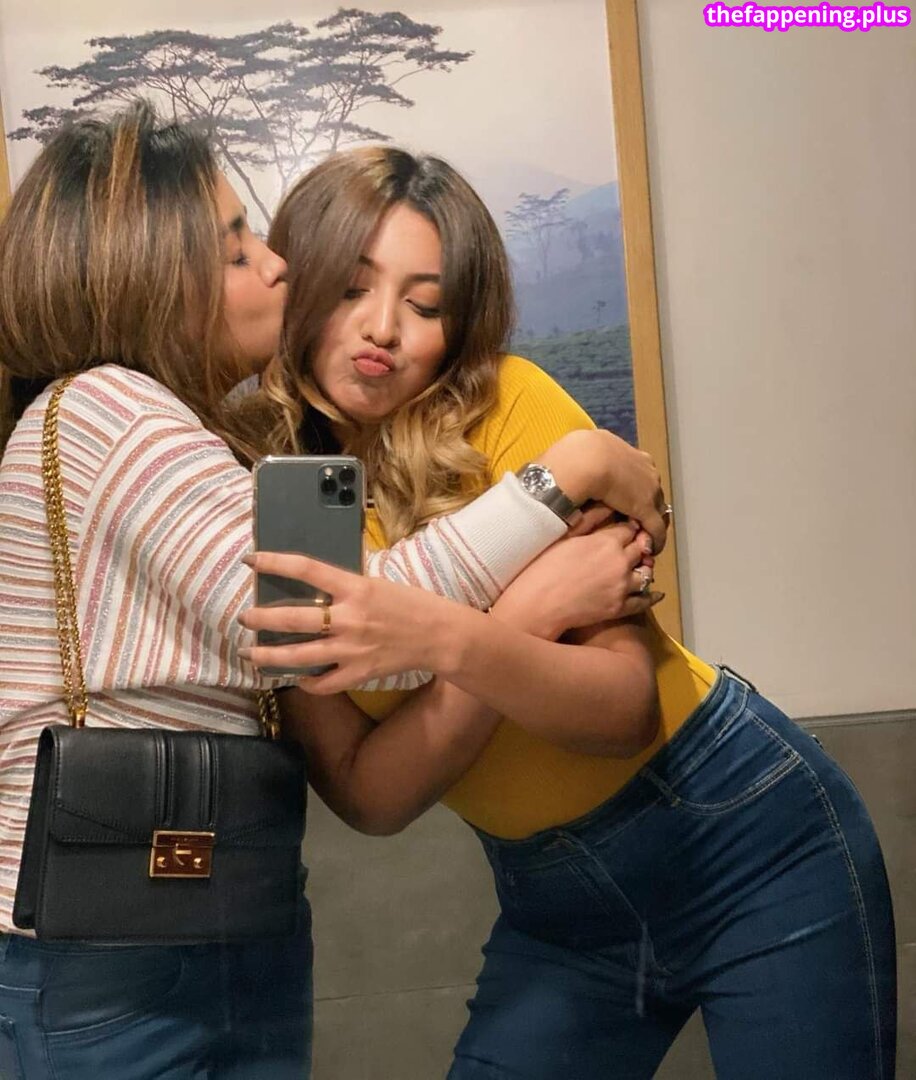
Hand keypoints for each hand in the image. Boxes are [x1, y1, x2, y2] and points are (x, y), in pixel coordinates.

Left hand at [238, 552, 452, 692]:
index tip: (252, 561)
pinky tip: (296, 677)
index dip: (275, 563)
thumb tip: (312, 584)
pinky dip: (307, 681)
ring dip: (269, 655)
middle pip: (294, 618)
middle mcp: (349, 618)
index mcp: (356, 588)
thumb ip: (345, 586)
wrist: (439, 635)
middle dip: (262, 619)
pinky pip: (323, 682)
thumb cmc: (411, 604)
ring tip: (251, 653)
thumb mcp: (376, 583)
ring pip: (299, 655)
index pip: (307, 569)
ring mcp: (352, 649)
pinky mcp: (358, 672)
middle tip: (244, 618)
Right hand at [491, 520, 662, 638]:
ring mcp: (622, 586)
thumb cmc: (543, 567)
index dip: (629, 528)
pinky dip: (652, 596)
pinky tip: (656, 593)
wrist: (537, 604)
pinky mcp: (619, 608)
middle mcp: (620, 562)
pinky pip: (644, 601)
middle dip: (639, 546)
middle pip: (641, 549)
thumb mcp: (565, 536)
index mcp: (607, 542)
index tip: (627, 529)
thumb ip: (590, 520)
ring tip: (640, 567)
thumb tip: (607, 506)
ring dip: (644, 568)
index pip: (630, 529)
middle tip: (636, 545)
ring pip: (646, 573)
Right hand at [538, 430, 668, 553]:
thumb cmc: (576, 455)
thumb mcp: (585, 452)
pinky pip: (657, 529)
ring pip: (658, 510)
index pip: (641, 475)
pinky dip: (655, 540)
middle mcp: (646, 471)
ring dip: (650, 523)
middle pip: (653, 491)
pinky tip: (649, 550)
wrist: (583, 461)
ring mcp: (649, 491)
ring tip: (643, 536)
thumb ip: (587, 461)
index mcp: (632, 456)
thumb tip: (572, 461)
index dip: (635, 489)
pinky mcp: (646, 509)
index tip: (626, 499)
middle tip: (637, 520)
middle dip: (647, 505)